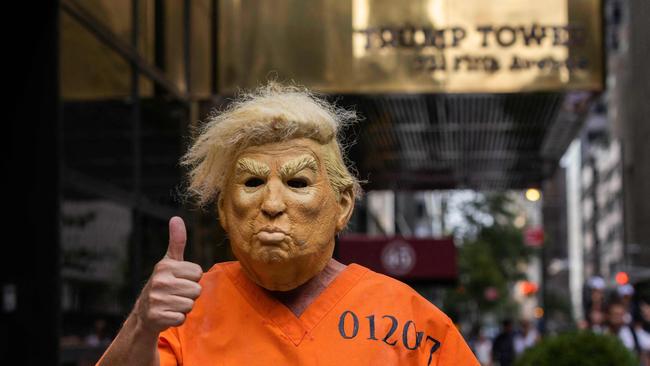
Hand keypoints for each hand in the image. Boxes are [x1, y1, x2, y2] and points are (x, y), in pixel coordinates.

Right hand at [133, 216, 202, 334]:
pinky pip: (182, 318)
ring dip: (184, 307)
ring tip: (171, 303)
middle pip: (196, 290)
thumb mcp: (169, 262)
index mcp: (164, 266)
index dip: (192, 279)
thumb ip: (177, 241)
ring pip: (190, 304)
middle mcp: (159, 281)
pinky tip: (167, 314)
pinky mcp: (156, 317)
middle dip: (189, 294)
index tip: (179, 280)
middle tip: (175, 294)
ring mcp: (156, 300)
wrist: (144, 313)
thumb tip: (176, 218)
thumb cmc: (163, 283)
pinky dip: (177, 319)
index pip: (198, 273)